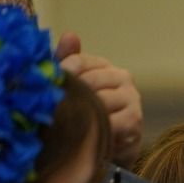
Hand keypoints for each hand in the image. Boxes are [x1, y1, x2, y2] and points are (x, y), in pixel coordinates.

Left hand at [55, 31, 143, 167]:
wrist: (110, 147)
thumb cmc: (89, 115)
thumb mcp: (74, 88)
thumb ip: (68, 62)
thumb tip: (70, 35)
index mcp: (105, 66)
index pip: (80, 61)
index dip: (62, 74)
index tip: (49, 86)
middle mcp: (123, 77)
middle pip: (90, 81)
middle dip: (72, 96)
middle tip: (54, 109)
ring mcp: (132, 99)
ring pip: (100, 101)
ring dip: (83, 114)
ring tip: (68, 124)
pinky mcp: (134, 121)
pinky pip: (110, 121)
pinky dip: (97, 128)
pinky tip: (87, 134)